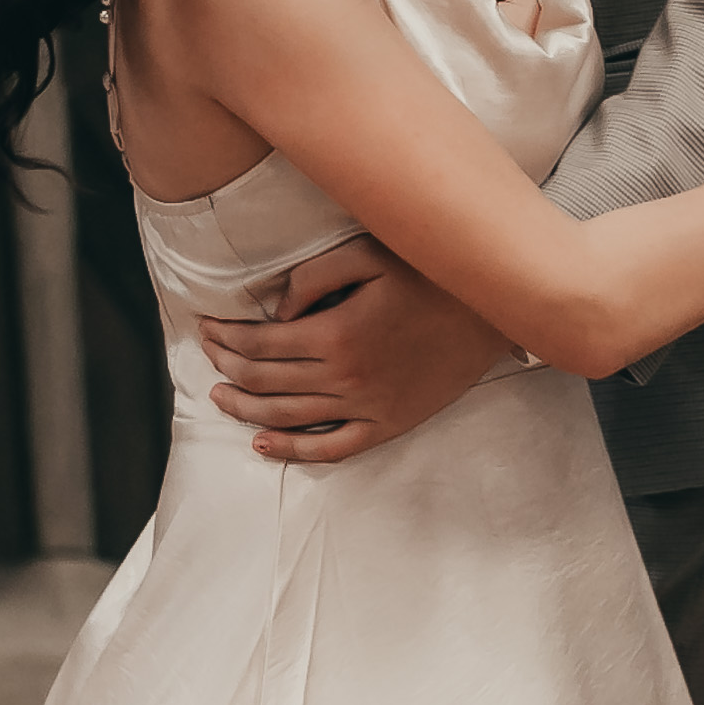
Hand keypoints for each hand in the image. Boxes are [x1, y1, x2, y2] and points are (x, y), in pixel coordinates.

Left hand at [199, 236, 506, 464]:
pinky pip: (332, 448)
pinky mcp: (389, 423)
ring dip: (246, 408)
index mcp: (336, 335)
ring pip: (288, 417)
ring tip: (220, 395)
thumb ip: (314, 277)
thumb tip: (276, 312)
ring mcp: (368, 407)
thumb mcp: (369, 254)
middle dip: (227, 367)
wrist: (496, 308)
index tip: (207, 326)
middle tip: (208, 353)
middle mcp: (345, 379)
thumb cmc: (431, 272)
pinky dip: (293, 450)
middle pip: (265, 381)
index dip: (225, 337)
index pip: (260, 344)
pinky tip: (264, 444)